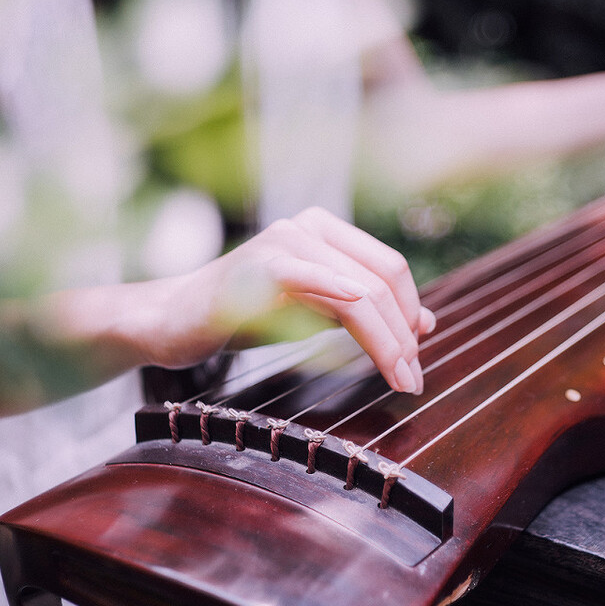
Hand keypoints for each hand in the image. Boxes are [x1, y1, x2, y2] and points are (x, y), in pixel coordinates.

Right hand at [155, 207, 435, 394]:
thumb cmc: (244, 316)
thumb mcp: (315, 313)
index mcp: (327, 230)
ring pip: (360, 291)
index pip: (390, 269)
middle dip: (404, 336)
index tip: (417, 360)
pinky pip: (315, 279)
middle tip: (413, 379)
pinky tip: (366, 325)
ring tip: (400, 377)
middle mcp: (310, 226)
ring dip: (387, 340)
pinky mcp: (262, 263)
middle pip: (383, 281)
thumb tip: (427, 324)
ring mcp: (286, 240)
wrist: (177, 321)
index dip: (411, 315)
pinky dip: (346, 301)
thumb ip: (363, 313)